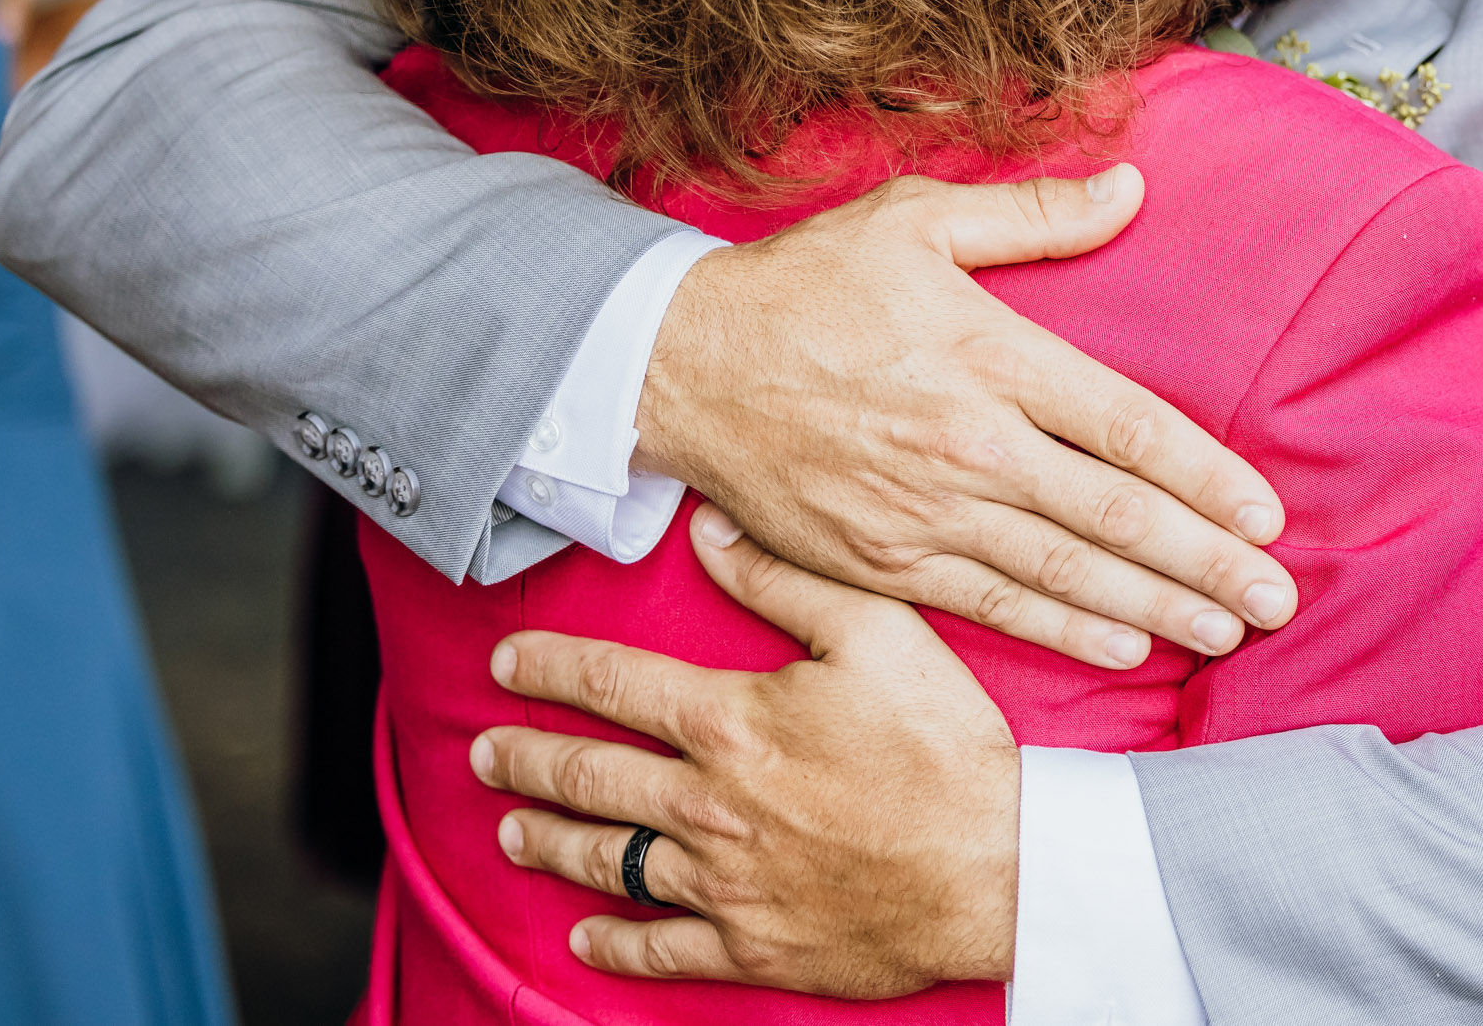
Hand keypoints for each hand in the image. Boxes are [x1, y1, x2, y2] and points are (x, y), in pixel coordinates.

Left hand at [473, 507, 1017, 993]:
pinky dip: (611, 941)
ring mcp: (724, 882)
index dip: (551, 666)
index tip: (508, 660)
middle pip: (588, 774)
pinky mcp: (752, 946)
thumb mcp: (880, 633)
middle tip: (486, 751)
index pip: (613, 683)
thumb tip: (714, 534)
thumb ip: (787, 581)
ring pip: (607, 859)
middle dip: (525, 757)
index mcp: (734, 721)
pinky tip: (584, 933)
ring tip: (510, 827)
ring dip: (547, 840)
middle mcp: (709, 803)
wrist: (997, 866)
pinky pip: (659, 948)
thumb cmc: (946, 747)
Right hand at [638, 163, 1298, 669]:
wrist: (676, 364)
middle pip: (1112, 515)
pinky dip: (1065, 630)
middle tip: (1277, 599)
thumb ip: (1034, 214)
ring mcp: (923, 510)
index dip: (1205, 476)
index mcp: (987, 354)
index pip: (1125, 426)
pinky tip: (1127, 645)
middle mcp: (966, 441)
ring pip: (1063, 572)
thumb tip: (1132, 187)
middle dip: (1205, 561)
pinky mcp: (882, 560)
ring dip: (1155, 606)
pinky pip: (992, 605)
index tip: (1266, 513)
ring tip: (1229, 631)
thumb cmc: (804, 282)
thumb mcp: (916, 217)